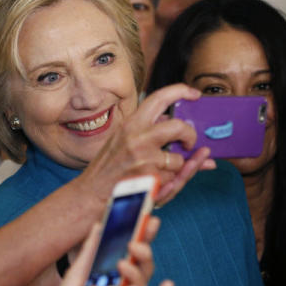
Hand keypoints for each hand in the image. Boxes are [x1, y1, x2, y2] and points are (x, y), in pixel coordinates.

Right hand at [77, 84, 216, 208]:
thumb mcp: (123, 140)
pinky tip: (153, 184)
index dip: (180, 91)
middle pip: (179, 126)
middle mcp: (137, 137)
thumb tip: (176, 124)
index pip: (159, 98)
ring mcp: (143, 158)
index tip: (194, 94)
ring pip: (178, 159)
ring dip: (175, 168)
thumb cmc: (108, 168)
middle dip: (190, 135)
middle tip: (189, 144)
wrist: (91, 194)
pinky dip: (167, 183)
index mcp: (131, 124)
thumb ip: (148, 130)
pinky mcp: (149, 178)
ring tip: (159, 172)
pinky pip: (172, 179)